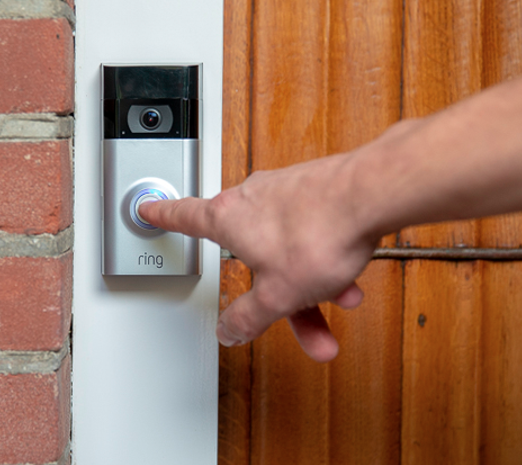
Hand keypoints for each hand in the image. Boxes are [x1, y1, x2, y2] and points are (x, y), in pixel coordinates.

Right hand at [138, 151, 381, 361]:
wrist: (373, 196)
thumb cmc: (320, 232)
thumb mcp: (278, 294)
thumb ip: (249, 316)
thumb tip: (230, 330)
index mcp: (228, 217)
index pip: (183, 216)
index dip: (163, 216)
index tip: (148, 209)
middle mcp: (254, 198)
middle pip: (252, 256)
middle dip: (278, 294)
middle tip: (292, 319)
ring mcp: (288, 192)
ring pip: (289, 249)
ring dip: (311, 283)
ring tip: (336, 303)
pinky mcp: (319, 192)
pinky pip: (313, 236)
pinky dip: (327, 261)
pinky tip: (350, 282)